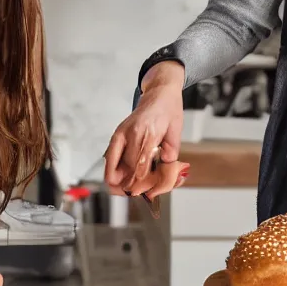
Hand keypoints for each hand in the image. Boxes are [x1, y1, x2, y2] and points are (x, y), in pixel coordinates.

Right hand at [104, 61, 184, 196]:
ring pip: (112, 163)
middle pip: (126, 167)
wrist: (159, 91)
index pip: (139, 165)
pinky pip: (110, 155)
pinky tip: (118, 177)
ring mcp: (122, 133)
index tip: (142, 193)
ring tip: (122, 190)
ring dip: (116, 179)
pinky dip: (112, 168)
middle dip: (129, 185)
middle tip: (135, 194)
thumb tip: (164, 173)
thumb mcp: (176, 131)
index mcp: (148, 132)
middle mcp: (131, 133)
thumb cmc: (169, 109)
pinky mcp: (117, 133)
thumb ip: (170, 153)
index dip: (140, 183)